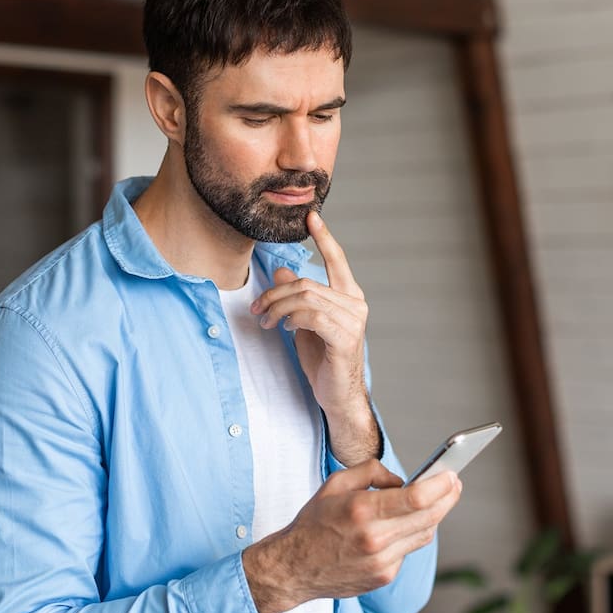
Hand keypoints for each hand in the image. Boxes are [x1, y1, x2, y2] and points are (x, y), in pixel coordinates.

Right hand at [243, 460, 461, 612]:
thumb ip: (371, 472)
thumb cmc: (314, 523)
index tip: (452, 475)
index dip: (440, 486)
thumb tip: (402, 480)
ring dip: (433, 515)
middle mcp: (374, 539)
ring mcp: (381, 562)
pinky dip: (410, 535)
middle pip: (428, 517)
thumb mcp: (335, 483)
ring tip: (437, 499)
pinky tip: (404, 525)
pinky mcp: (384, 577)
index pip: (416, 498)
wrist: (294, 567)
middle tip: (454, 483)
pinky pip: (408, 550)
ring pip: (423, 535)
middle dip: (447, 498)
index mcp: (361, 511)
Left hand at [251, 211, 374, 460]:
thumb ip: (296, 297)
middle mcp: (355, 304)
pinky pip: (312, 317)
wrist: (338, 396)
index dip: (324, 237)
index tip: (311, 216)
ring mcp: (353, 321)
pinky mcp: (345, 338)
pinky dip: (292, 319)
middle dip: (275, 294)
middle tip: (256, 308)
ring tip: (264, 321)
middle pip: (307, 283)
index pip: (337, 260)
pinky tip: (285, 328)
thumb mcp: (304, 323)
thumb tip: (280, 271)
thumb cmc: (324, 360)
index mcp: (349, 296)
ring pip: (306, 298)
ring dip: (277, 308)